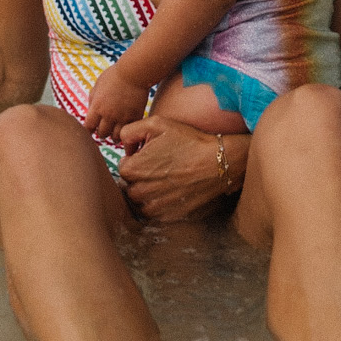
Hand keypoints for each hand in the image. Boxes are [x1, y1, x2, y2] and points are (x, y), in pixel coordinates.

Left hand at [84, 66, 151, 141]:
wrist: (134, 72)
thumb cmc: (115, 75)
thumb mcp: (98, 85)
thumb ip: (93, 99)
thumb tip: (90, 111)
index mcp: (97, 107)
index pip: (88, 127)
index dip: (89, 129)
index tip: (92, 128)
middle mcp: (108, 115)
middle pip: (102, 134)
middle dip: (102, 132)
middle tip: (105, 130)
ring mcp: (122, 117)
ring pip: (116, 137)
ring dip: (114, 136)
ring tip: (116, 132)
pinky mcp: (135, 117)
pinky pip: (129, 131)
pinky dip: (127, 132)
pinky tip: (127, 128)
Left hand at [117, 118, 247, 223]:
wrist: (218, 163)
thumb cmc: (189, 141)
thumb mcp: (157, 124)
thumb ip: (130, 131)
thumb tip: (124, 148)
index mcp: (133, 169)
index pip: (123, 168)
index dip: (136, 160)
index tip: (149, 156)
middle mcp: (140, 191)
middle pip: (129, 186)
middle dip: (139, 177)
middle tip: (159, 168)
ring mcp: (154, 207)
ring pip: (140, 202)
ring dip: (147, 193)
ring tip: (165, 180)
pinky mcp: (168, 217)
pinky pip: (154, 213)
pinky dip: (159, 204)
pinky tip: (172, 192)